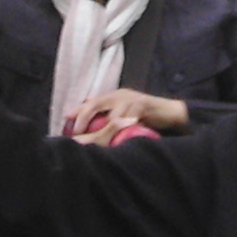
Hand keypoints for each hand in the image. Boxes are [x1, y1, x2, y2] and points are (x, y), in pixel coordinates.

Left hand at [65, 88, 190, 138]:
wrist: (170, 112)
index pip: (91, 101)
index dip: (78, 110)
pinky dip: (122, 129)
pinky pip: (128, 119)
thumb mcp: (126, 114)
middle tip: (77, 132)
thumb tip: (92, 128)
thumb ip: (111, 118)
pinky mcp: (142, 106)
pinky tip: (118, 135)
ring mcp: (131, 99)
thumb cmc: (146, 116)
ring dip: (103, 130)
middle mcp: (120, 95)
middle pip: (95, 103)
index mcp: (114, 96)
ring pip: (111, 116)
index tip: (66, 118)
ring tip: (95, 141)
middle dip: (83, 117)